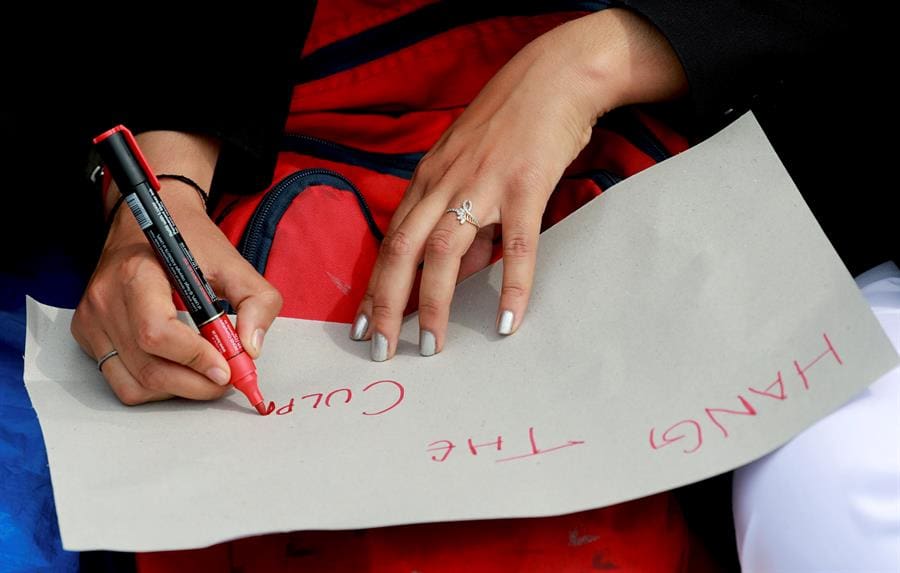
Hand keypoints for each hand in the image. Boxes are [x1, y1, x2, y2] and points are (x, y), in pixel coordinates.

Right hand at [71, 132, 281, 404]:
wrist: (149, 221)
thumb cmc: (191, 243)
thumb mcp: (235, 263)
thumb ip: (257, 302)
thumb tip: (251, 349)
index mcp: (137, 274)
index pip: (157, 332)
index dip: (195, 358)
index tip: (227, 370)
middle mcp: (106, 299)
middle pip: (148, 367)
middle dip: (195, 384)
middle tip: (226, 380)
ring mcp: (92, 320)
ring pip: (134, 384)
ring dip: (177, 390)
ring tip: (206, 376)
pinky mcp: (88, 334)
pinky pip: (122, 381)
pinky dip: (156, 386)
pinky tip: (179, 370)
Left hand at [350, 9, 685, 359]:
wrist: (553, 77)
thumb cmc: (510, 126)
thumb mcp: (470, 171)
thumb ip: (462, 221)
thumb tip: (459, 273)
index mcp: (428, 181)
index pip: (390, 242)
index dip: (373, 287)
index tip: (362, 325)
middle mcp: (444, 184)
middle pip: (402, 251)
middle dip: (386, 304)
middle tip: (379, 349)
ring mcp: (482, 184)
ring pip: (444, 251)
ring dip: (433, 304)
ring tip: (430, 346)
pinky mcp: (524, 186)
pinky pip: (514, 245)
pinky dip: (510, 286)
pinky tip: (505, 321)